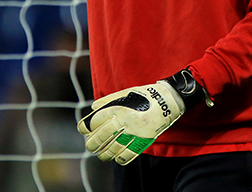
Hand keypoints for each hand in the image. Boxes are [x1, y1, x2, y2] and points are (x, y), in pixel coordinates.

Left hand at [77, 69, 209, 165]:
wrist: (167, 100)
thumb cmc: (145, 95)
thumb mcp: (125, 93)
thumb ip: (109, 100)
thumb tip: (93, 108)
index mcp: (118, 108)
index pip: (95, 121)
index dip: (85, 127)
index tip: (84, 130)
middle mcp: (124, 120)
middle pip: (101, 137)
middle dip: (92, 144)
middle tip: (90, 146)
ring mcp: (134, 132)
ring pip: (113, 148)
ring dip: (104, 154)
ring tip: (101, 155)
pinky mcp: (144, 140)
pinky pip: (129, 154)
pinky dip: (120, 158)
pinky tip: (116, 158)